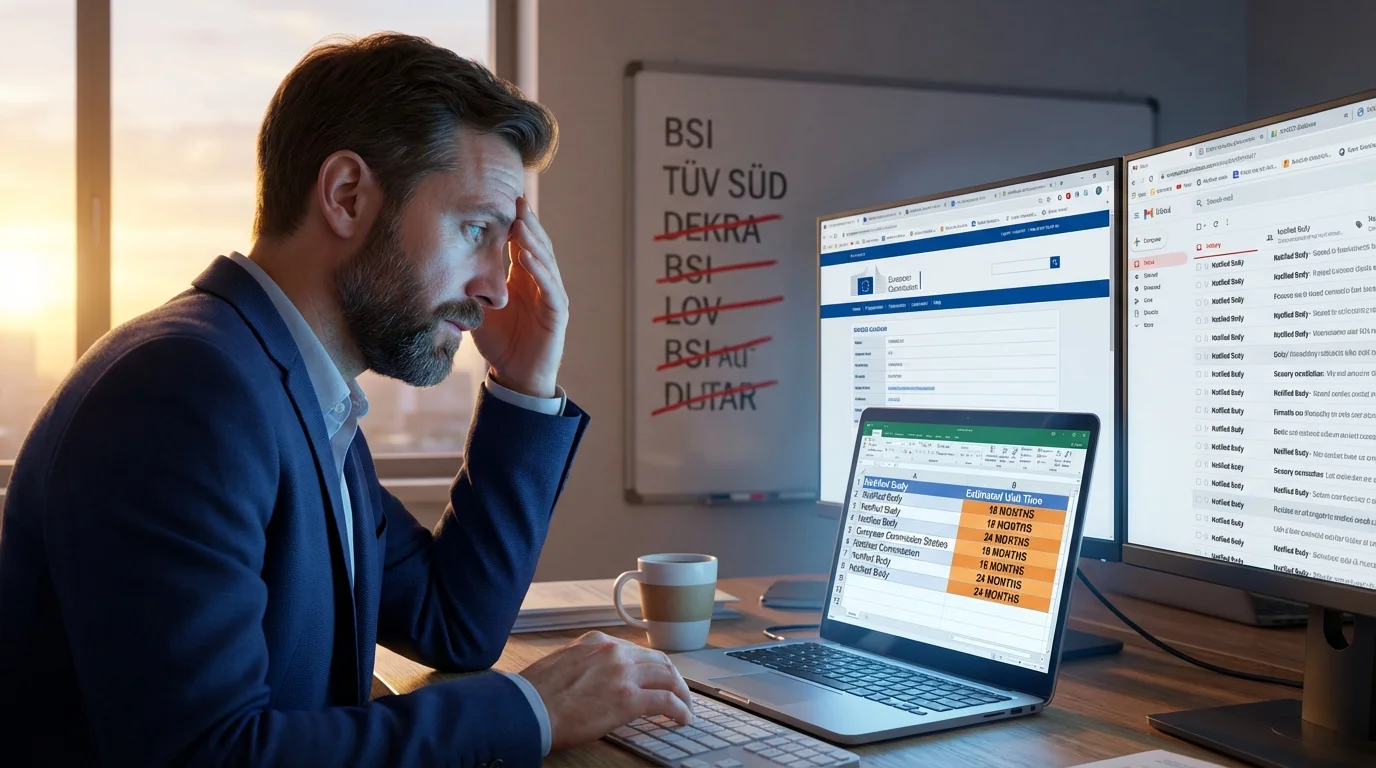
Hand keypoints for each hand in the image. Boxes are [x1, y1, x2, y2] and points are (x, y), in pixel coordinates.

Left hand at [471, 197, 568, 398]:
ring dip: (534, 241)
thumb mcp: (478, 310)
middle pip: (538, 246)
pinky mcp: (557, 314)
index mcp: (524, 280)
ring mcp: (551, 297)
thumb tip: (444, 267)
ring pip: (546, 262)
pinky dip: (539, 270)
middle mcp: (541, 284)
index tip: (505, 201)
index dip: (516, 224)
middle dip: (528, 223)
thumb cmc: (498, 344)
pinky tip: (526, 255)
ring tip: (521, 222)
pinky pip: (550, 288)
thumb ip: (470, 289)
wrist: (514, 377)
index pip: (522, 245)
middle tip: (517, 200)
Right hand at [518, 631, 693, 750]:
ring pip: (668, 676)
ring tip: (685, 707)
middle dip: (672, 677)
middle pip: (658, 660)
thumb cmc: (536, 692)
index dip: (650, 667)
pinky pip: (666, 701)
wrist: (528, 708)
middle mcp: (614, 651)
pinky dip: (679, 709)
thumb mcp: (563, 663)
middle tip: (678, 693)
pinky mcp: (628, 699)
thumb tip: (597, 679)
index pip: (636, 651)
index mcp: (597, 642)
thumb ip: (587, 664)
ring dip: (681, 693)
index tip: (655, 678)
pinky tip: (682, 718)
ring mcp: (623, 673)